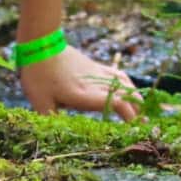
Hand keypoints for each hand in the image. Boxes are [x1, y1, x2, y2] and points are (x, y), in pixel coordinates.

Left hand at [19, 46, 138, 119]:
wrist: (41, 44)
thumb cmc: (38, 75)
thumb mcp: (40, 102)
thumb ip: (51, 121)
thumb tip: (56, 136)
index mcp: (84, 94)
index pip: (117, 102)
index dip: (129, 115)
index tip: (134, 128)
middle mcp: (95, 83)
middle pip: (126, 95)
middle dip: (138, 111)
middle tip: (143, 126)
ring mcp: (97, 73)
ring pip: (125, 84)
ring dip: (135, 97)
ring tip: (140, 111)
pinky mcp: (95, 67)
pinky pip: (118, 75)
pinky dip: (128, 85)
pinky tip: (129, 91)